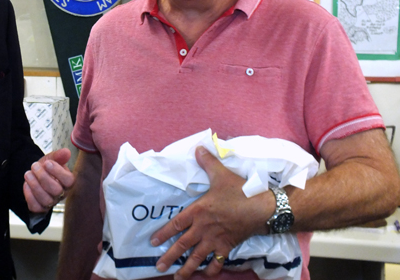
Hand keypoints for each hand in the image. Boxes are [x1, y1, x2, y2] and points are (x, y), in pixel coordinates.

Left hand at [24, 148, 75, 212]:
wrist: (35, 176)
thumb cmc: (46, 168)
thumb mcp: (52, 159)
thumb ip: (58, 156)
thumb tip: (67, 152)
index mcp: (67, 182)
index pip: (69, 181)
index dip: (58, 172)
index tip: (47, 163)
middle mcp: (61, 194)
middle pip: (56, 191)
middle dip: (43, 177)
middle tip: (34, 166)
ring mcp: (51, 202)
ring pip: (45, 199)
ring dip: (35, 185)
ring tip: (28, 174)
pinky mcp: (40, 208)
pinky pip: (36, 207)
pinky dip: (29, 195)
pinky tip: (26, 184)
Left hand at [150, 147, 271, 279]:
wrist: (262, 208)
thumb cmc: (239, 191)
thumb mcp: (221, 174)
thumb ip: (207, 162)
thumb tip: (198, 148)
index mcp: (198, 211)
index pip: (176, 224)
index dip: (163, 233)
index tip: (152, 242)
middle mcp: (203, 228)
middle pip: (182, 245)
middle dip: (169, 257)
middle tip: (158, 266)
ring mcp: (215, 240)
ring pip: (197, 258)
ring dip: (186, 269)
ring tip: (177, 278)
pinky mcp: (228, 247)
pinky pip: (217, 262)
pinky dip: (211, 270)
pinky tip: (205, 275)